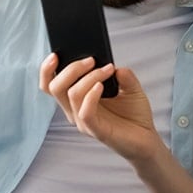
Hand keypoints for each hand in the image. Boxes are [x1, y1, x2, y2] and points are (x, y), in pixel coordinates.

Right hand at [38, 54, 162, 160]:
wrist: (146, 138)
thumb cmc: (134, 113)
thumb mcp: (130, 87)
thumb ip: (123, 74)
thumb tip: (111, 63)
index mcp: (76, 99)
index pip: (50, 85)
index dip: (46, 70)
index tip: (56, 53)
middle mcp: (75, 110)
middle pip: (55, 87)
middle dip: (71, 68)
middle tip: (91, 60)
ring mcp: (84, 122)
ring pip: (71, 95)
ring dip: (89, 77)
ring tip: (107, 69)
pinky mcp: (96, 131)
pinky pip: (85, 112)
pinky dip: (91, 95)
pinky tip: (102, 86)